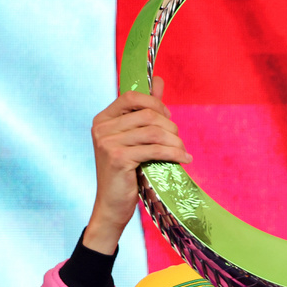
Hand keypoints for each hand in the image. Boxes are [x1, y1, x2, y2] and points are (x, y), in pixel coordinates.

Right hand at [83, 76, 191, 253]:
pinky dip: (174, 154)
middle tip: (178, 140)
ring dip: (175, 141)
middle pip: (147, 114)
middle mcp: (101, 128)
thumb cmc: (125, 173)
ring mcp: (107, 143)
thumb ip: (145, 110)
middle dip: (169, 126)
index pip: (131, 96)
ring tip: (182, 150)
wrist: (112, 206)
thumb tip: (158, 81)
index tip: (168, 118)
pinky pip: (155, 149)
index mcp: (102, 119)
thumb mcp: (133, 140)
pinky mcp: (117, 158)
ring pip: (153, 132)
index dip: (155, 103)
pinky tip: (184, 159)